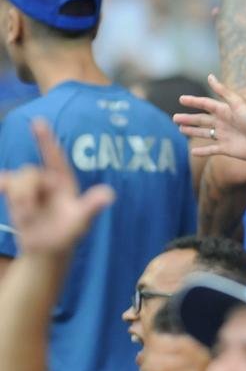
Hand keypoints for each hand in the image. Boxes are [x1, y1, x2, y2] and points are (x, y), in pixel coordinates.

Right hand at [0, 120, 113, 253]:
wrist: (47, 249)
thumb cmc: (68, 234)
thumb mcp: (80, 221)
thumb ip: (91, 206)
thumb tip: (109, 194)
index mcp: (64, 181)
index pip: (54, 157)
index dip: (46, 139)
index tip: (37, 121)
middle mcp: (46, 180)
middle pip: (30, 172)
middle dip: (26, 192)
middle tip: (30, 215)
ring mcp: (30, 187)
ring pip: (16, 180)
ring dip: (18, 200)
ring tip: (26, 218)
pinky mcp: (14, 194)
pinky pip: (5, 182)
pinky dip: (2, 184)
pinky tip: (0, 187)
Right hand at [174, 74, 245, 160]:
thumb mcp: (237, 103)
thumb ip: (223, 91)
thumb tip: (210, 76)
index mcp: (226, 111)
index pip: (206, 104)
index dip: (194, 101)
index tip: (181, 99)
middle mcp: (224, 123)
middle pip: (202, 120)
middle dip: (189, 118)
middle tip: (174, 118)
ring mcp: (225, 136)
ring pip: (204, 133)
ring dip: (193, 131)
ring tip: (181, 129)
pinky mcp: (227, 149)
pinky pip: (211, 149)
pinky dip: (202, 151)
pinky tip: (192, 151)